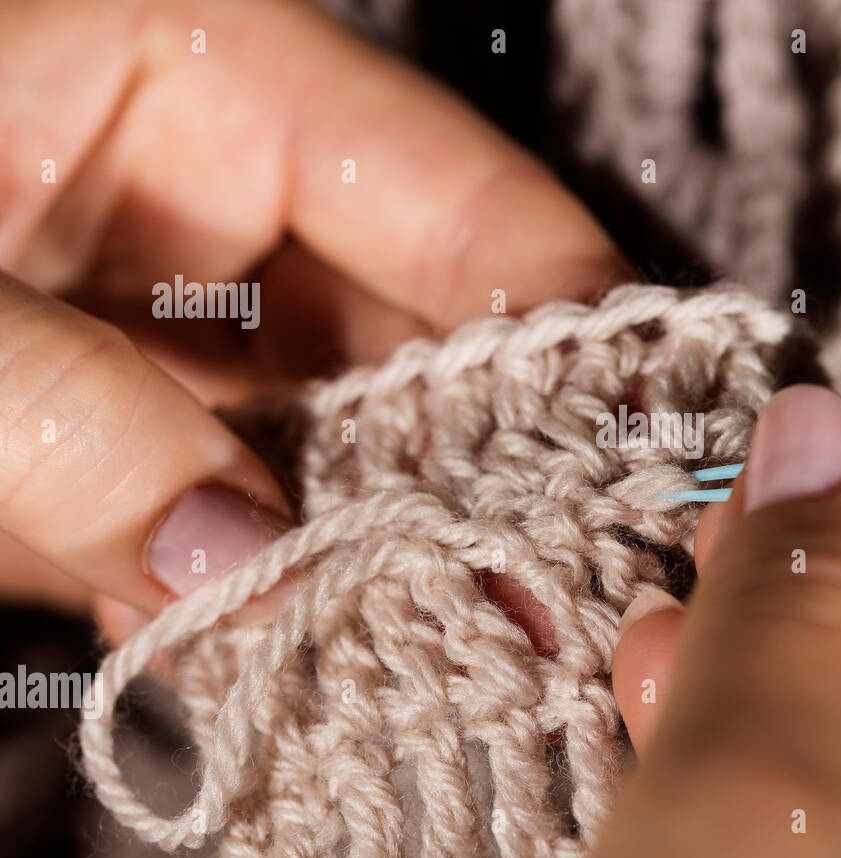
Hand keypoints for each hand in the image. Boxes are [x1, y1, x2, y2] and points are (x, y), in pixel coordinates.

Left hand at [0, 0, 629, 633]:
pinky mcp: (148, 433)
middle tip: (548, 608)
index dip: (572, 329)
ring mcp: (197, 329)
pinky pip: (246, 515)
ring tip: (437, 656)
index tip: (641, 459)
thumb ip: (66, 417)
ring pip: (348, 449)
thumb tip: (240, 559)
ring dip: (373, 558)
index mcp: (217, 85)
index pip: (463, 201)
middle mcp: (236, 207)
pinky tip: (276, 654)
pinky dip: (256, 591)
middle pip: (429, 346)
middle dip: (482, 483)